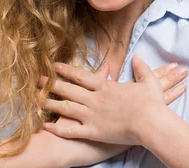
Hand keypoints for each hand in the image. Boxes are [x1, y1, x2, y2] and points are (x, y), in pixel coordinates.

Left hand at [42, 55, 183, 146]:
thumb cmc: (152, 104)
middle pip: (68, 89)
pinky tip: (46, 125)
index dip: (66, 70)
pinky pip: (71, 130)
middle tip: (37, 79)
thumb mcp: (149, 82)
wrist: (152, 125)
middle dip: (51, 83)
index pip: (81, 76)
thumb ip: (142, 68)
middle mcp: (95, 99)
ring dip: (50, 102)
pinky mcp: (93, 132)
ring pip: (66, 108)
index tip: (54, 66)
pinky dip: (57, 127)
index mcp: (106, 86)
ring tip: (36, 99)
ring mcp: (92, 116)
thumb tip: (138, 57)